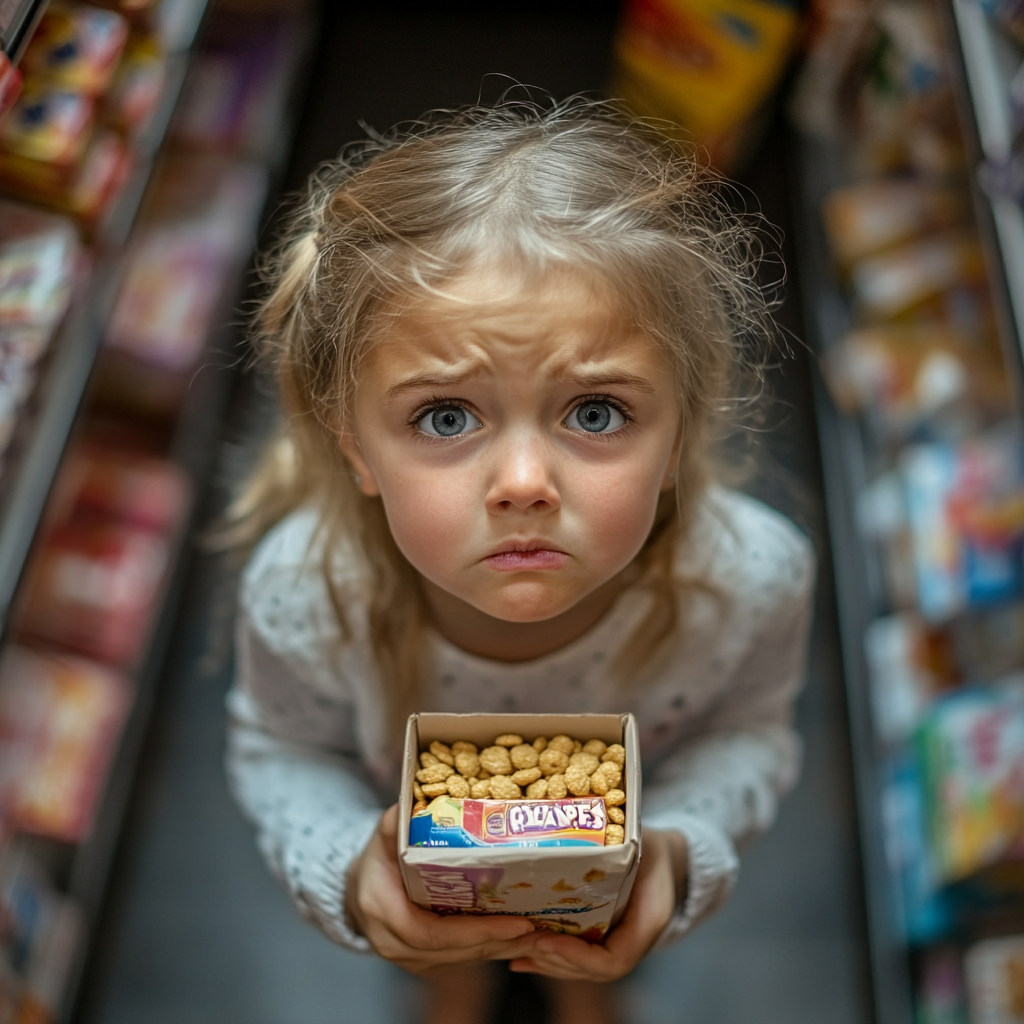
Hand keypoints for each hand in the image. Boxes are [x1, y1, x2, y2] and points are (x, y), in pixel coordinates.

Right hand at [346, 805, 536, 976]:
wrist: (360, 892)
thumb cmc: (376, 862)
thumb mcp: (382, 839)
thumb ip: (395, 825)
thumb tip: (409, 806)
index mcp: (384, 913)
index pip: (431, 933)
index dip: (474, 931)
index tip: (514, 923)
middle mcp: (396, 945)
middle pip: (455, 951)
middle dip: (500, 940)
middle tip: (540, 926)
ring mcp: (412, 960)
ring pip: (463, 960)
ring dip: (502, 948)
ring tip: (540, 932)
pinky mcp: (427, 963)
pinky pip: (463, 960)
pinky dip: (493, 949)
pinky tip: (521, 937)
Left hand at [508, 829, 686, 981]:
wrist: (665, 858)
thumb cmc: (649, 846)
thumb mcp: (641, 843)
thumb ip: (615, 851)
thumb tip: (569, 842)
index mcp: (649, 922)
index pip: (613, 960)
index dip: (577, 956)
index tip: (546, 940)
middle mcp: (635, 942)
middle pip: (593, 970)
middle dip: (557, 960)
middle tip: (524, 943)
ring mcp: (621, 944)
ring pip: (584, 969)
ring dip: (551, 964)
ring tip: (517, 952)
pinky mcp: (607, 939)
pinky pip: (581, 958)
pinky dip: (554, 959)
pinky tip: (524, 956)